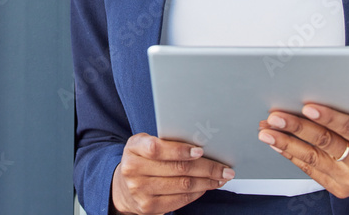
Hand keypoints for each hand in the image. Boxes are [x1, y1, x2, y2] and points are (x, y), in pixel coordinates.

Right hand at [111, 133, 234, 214]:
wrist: (123, 187)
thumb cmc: (142, 160)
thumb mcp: (145, 144)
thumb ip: (165, 142)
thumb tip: (200, 145)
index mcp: (133, 148)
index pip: (157, 148)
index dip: (180, 150)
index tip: (201, 151)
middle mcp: (133, 169)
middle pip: (177, 168)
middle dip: (206, 168)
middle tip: (224, 168)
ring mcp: (140, 190)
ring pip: (182, 185)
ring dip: (207, 182)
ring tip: (220, 177)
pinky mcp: (148, 206)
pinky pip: (180, 199)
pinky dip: (197, 193)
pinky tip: (206, 187)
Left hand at [257, 90, 348, 200]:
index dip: (328, 116)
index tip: (306, 105)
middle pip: (325, 143)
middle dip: (297, 128)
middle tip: (275, 116)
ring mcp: (348, 179)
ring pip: (312, 158)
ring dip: (285, 143)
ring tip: (266, 130)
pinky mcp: (337, 189)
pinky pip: (310, 170)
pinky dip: (291, 155)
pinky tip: (277, 143)